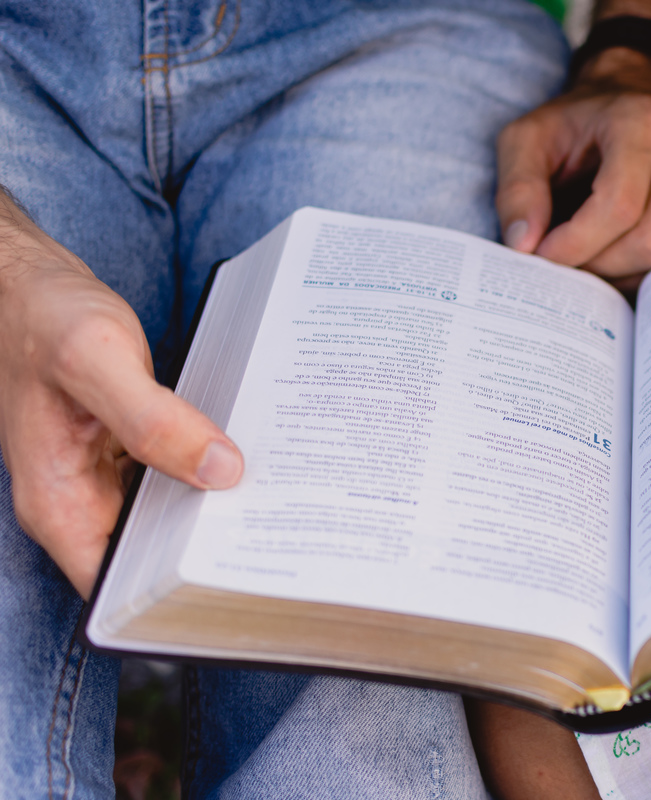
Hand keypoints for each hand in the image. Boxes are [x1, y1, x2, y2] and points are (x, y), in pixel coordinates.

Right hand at [0, 198, 242, 596]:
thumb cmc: (44, 317)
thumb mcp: (97, 359)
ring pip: (168, 518)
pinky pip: (173, 477)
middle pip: (152, 558)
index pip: (116, 587)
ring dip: (215, 511)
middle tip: (278, 532)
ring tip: (279, 502)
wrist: (28, 283)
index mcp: (58, 503)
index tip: (234, 578)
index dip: (171, 596)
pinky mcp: (125, 451)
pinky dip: (208, 472)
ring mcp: (102, 477)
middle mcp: (79, 501)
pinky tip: (251, 460)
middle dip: (210, 553)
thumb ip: (152, 418)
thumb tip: (220, 470)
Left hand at [496, 46, 650, 288]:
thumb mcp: (526, 140)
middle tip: (570, 261)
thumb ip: (518, 189)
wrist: (629, 99)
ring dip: (628, 276)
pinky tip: (640, 274)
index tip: (544, 255)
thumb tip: (524, 246)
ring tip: (597, 258)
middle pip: (650, 242)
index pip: (618, 207)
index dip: (577, 244)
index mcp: (642, 123)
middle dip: (601, 266)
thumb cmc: (574, 125)